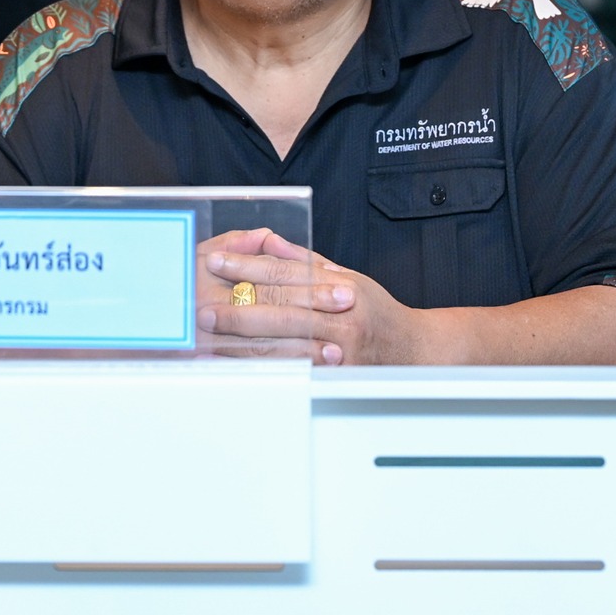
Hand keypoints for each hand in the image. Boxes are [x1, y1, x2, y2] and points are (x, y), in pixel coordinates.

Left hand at [198, 230, 428, 364]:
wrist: (412, 349)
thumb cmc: (376, 311)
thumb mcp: (346, 276)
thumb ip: (303, 260)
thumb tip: (267, 240)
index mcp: (339, 284)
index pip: (284, 272)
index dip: (247, 266)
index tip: (218, 262)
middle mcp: (340, 313)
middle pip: (279, 308)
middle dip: (237, 307)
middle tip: (203, 306)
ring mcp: (339, 346)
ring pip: (282, 342)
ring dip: (242, 341)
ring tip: (211, 337)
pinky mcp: (337, 373)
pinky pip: (293, 369)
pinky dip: (263, 365)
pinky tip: (239, 364)